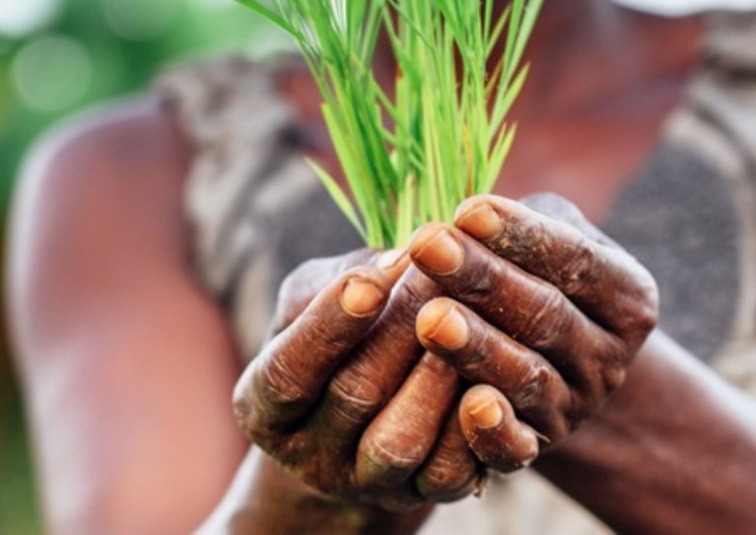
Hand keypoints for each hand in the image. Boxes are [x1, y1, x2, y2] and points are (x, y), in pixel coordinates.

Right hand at [230, 249, 482, 510]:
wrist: (373, 407)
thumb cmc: (341, 329)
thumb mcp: (318, 296)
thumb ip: (341, 277)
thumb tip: (398, 260)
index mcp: (265, 408)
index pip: (288, 373)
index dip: (328, 327)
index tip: (369, 281)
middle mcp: (309, 456)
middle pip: (353, 398)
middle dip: (399, 331)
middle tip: (438, 274)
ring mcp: (367, 483)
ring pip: (402, 441)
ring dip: (437, 375)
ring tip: (465, 318)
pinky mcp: (423, 495)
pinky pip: (451, 472)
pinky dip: (473, 423)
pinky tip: (490, 373)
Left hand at [405, 193, 658, 468]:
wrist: (554, 364)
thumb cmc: (538, 276)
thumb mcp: (551, 238)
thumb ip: (523, 226)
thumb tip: (464, 219)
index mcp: (627, 296)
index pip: (576, 261)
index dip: (521, 235)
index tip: (467, 210)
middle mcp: (609, 358)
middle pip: (547, 316)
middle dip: (484, 279)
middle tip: (428, 246)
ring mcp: (575, 408)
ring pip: (527, 378)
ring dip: (477, 347)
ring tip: (430, 317)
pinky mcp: (537, 448)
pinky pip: (516, 448)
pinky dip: (494, 431)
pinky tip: (468, 404)